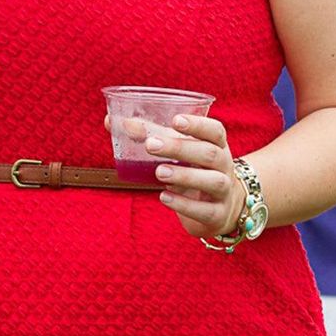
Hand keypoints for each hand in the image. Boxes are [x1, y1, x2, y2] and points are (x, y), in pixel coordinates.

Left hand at [145, 115, 245, 239]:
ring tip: (158, 172)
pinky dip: (184, 204)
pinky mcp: (217, 215)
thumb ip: (150, 135)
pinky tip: (164, 197)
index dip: (198, 124)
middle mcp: (225, 166)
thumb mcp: (178, 153)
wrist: (221, 211)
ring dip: (184, 175)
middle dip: (180, 148)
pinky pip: (204, 210)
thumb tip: (111, 121)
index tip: (175, 120)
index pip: (215, 130)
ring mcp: (224, 192)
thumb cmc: (194, 171)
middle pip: (210, 154)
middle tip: (150, 145)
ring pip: (213, 181)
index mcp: (217, 145)